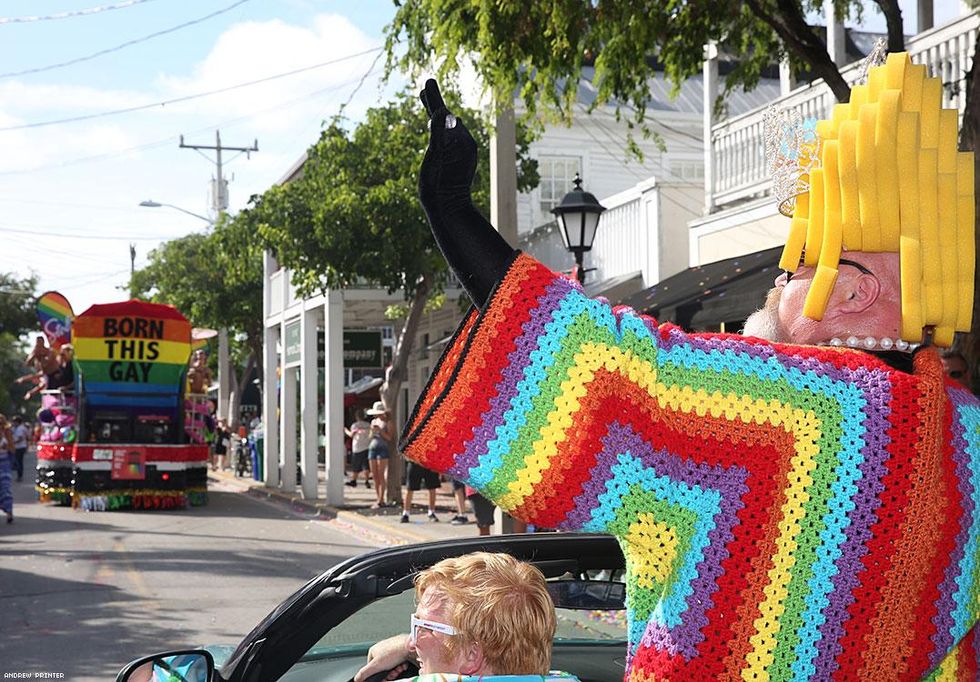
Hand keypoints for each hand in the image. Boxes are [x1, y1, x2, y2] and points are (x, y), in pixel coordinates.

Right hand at [353, 634, 412, 681]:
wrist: (410, 646)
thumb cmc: (394, 651)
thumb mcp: (375, 665)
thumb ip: (364, 673)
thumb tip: (357, 678)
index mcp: (374, 650)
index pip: (372, 668)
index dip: (378, 675)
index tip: (383, 677)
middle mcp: (382, 649)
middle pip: (383, 669)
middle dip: (388, 673)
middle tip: (392, 673)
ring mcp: (392, 650)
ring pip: (392, 667)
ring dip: (395, 670)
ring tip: (398, 668)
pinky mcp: (400, 652)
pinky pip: (399, 663)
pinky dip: (401, 666)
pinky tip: (403, 664)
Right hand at [418, 79, 477, 220]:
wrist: (448, 208)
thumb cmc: (441, 184)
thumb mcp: (437, 157)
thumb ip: (439, 132)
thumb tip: (443, 111)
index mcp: (460, 139)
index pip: (444, 114)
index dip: (434, 98)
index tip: (427, 84)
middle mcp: (462, 143)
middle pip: (446, 118)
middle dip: (436, 103)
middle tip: (426, 88)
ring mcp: (458, 151)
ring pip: (446, 127)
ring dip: (437, 114)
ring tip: (428, 101)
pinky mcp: (453, 159)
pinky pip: (446, 138)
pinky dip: (439, 128)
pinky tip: (434, 126)